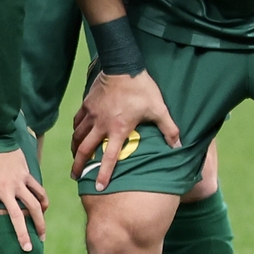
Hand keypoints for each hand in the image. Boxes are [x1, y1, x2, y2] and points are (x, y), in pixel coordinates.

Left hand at [0, 146, 45, 252]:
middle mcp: (5, 189)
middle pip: (16, 216)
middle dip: (22, 235)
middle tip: (27, 251)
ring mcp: (18, 182)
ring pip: (33, 205)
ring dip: (39, 222)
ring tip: (41, 237)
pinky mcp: (27, 175)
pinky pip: (38, 191)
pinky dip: (43, 202)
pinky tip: (44, 212)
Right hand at [71, 69, 181, 190]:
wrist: (122, 66)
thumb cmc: (142, 89)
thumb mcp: (159, 110)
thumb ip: (169, 129)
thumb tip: (179, 145)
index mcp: (118, 130)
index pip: (109, 157)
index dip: (103, 174)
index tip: (98, 187)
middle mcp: (101, 125)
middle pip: (85, 149)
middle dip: (79, 165)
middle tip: (75, 176)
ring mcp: (92, 114)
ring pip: (78, 136)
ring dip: (75, 149)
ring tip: (74, 158)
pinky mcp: (87, 104)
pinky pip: (78, 121)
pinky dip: (76, 130)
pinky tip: (76, 133)